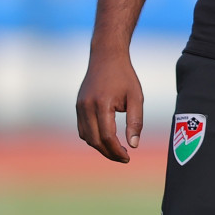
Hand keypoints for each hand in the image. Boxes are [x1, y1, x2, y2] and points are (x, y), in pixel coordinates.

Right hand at [76, 47, 143, 161]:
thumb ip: (135, 122)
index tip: (128, 157)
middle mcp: (86, 106)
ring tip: (116, 150)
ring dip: (100, 147)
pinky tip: (106, 138)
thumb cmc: (124, 76)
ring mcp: (80, 105)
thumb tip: (133, 145)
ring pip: (86, 136)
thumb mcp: (136, 97)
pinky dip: (92, 138)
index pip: (107, 136)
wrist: (106, 56)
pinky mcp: (78, 105)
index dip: (117, 151)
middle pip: (94, 140)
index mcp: (102, 103)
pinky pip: (82, 128)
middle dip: (109, 153)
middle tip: (124, 158)